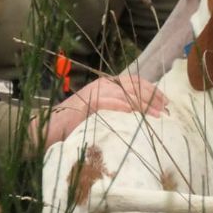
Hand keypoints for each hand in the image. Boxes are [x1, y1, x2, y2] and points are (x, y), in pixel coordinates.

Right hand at [29, 75, 167, 146]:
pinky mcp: (85, 104)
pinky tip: (133, 113)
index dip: (153, 90)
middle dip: (153, 97)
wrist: (46, 130)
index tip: (166, 103)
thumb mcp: (103, 115)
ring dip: (143, 104)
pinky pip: (107, 102)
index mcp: (107, 85)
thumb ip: (119, 110)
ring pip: (124, 93)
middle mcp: (102, 85)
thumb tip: (144, 117)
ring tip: (157, 115)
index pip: (135, 82)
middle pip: (134, 85)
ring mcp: (93, 93)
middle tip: (166, 110)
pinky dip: (121, 107)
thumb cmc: (75, 126)